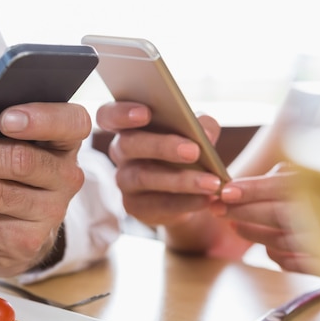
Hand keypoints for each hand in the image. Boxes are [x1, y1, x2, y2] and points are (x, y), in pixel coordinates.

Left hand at [0, 102, 89, 276]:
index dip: (41, 119)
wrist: (20, 230)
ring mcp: (50, 213)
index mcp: (64, 141)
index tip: (5, 118)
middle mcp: (65, 177)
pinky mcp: (26, 242)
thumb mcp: (9, 145)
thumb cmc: (9, 174)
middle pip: (18, 162)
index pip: (72, 123)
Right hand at [96, 101, 222, 226]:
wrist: (190, 191)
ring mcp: (124, 181)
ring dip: (180, 180)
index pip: (108, 115)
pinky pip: (156, 204)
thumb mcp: (198, 133)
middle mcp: (119, 151)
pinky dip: (184, 202)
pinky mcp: (134, 207)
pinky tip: (205, 200)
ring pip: (144, 177)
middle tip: (193, 151)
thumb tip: (205, 134)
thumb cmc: (188, 150)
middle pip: (128, 144)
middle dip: (161, 146)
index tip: (145, 113)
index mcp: (128, 125)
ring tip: (211, 183)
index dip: (121, 113)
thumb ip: (202, 125)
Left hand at [211, 163, 319, 273]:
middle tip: (217, 208)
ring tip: (234, 224)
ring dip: (251, 233)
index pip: (281, 187)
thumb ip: (284, 178)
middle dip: (242, 211)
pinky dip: (275, 253)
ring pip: (278, 240)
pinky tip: (267, 245)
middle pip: (275, 214)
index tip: (225, 192)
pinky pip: (291, 262)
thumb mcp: (314, 177)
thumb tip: (246, 186)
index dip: (251, 189)